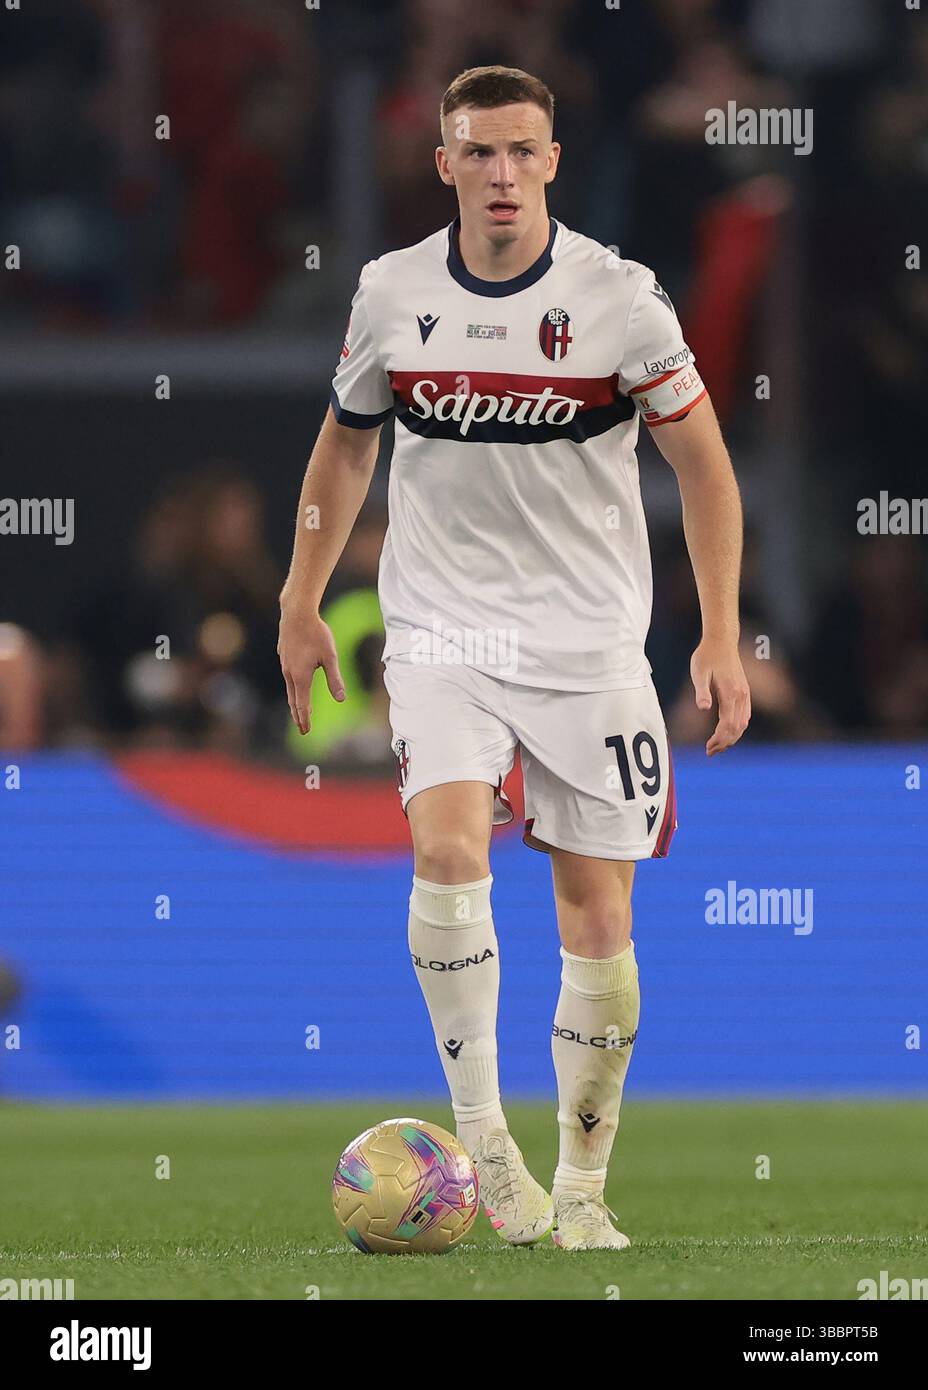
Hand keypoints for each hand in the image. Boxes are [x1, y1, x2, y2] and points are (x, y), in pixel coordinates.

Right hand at [277, 602, 344, 734]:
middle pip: (293, 700)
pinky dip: (292, 688)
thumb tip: (341, 699)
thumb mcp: (330, 656)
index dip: (305, 719)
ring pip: (289, 688)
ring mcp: (284, 664)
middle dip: (298, 715)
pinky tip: (296, 685)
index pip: (302, 704)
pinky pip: (287, 677)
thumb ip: (335, 679)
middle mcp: (289, 673)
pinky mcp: (283, 656)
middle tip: (303, 729)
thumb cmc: (316, 633)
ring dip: (294, 702)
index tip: (307, 731)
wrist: (296, 613)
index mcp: (301, 676)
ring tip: (299, 711)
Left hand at [690, 637, 750, 756]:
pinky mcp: (744, 692)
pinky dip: (737, 728)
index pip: (728, 725)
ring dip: (731, 737)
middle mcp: (741, 695)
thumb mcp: (698, 672)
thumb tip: (703, 709)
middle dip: (724, 743)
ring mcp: (745, 694)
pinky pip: (745, 716)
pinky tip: (727, 732)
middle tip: (710, 752)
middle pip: (737, 728)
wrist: (721, 641)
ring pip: (743, 724)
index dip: (719, 739)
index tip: (708, 748)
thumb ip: (701, 691)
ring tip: (717, 746)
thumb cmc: (706, 656)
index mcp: (730, 692)